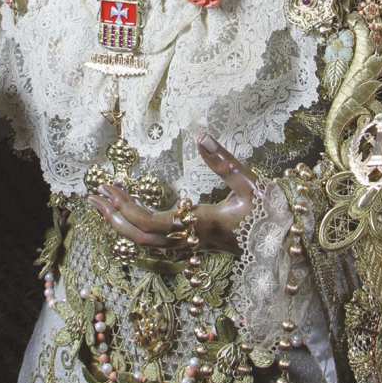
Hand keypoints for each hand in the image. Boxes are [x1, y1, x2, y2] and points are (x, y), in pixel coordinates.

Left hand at [87, 132, 256, 254]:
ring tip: (103, 206)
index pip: (154, 223)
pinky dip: (137, 232)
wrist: (287, 245)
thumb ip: (224, 160)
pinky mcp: (195, 248)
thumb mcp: (251, 182)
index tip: (110, 187)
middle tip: (94, 197)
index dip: (128, 207)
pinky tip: (127, 220)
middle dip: (115, 218)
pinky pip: (159, 245)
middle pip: (142, 239)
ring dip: (122, 226)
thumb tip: (200, 134)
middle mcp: (192, 240)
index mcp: (202, 223)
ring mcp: (193, 248)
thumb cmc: (272, 212)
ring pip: (148, 245)